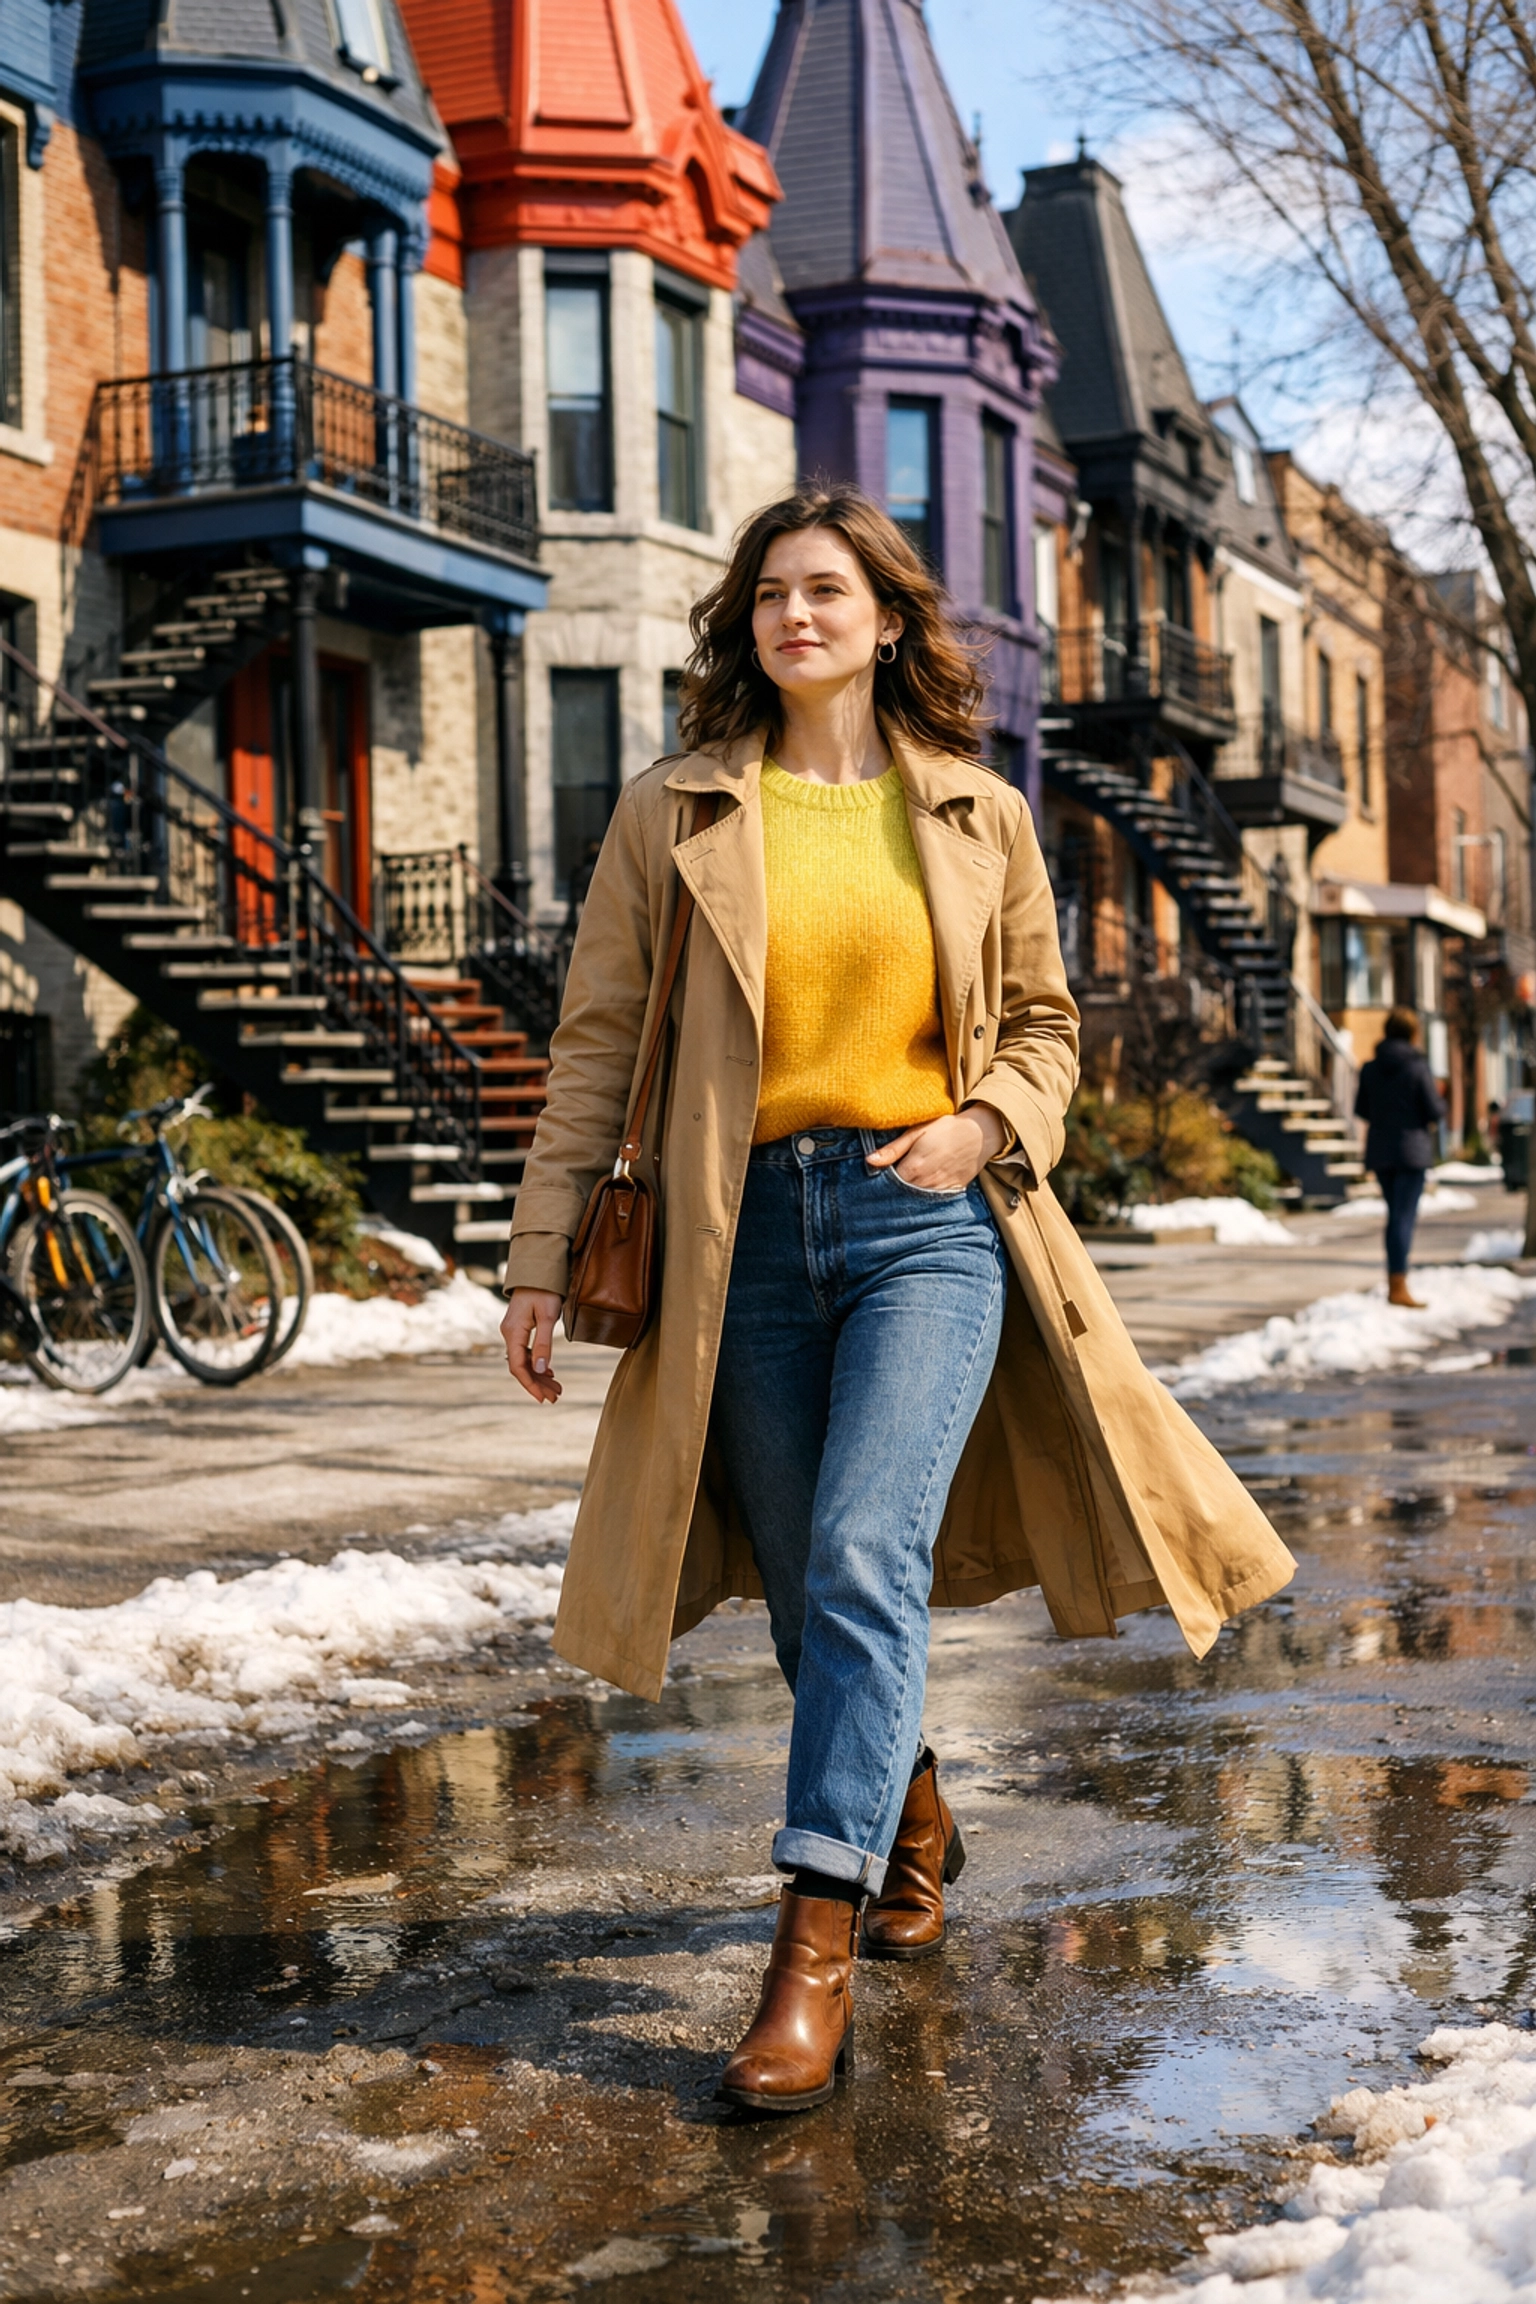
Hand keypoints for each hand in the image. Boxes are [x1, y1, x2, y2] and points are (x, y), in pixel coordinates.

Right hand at [501, 1289, 563, 1404]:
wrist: (537, 1269)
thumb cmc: (544, 1290)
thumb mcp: (549, 1316)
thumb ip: (544, 1344)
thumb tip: (541, 1369)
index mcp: (513, 1332)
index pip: (518, 1366)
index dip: (530, 1384)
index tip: (542, 1398)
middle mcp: (509, 1334)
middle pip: (521, 1366)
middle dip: (538, 1383)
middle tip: (555, 1397)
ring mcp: (513, 1331)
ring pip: (524, 1360)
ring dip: (539, 1375)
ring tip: (556, 1388)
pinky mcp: (519, 1328)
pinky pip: (525, 1351)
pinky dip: (537, 1363)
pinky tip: (548, 1371)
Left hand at [865, 1105, 1006, 1192]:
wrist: (979, 1133)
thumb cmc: (945, 1128)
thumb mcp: (917, 1132)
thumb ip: (893, 1149)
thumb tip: (869, 1161)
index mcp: (914, 1167)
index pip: (888, 1184)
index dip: (880, 1183)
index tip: (875, 1180)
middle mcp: (926, 1182)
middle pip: (902, 1195)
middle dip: (892, 1193)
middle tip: (885, 1189)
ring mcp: (940, 1189)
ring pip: (917, 1201)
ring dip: (908, 1198)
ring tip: (903, 1190)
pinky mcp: (952, 1191)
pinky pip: (934, 1201)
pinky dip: (926, 1199)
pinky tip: (921, 1192)